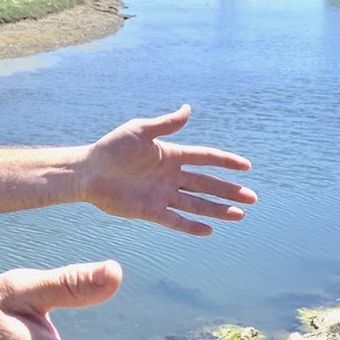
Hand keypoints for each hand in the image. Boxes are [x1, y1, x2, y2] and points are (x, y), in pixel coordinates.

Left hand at [79, 104, 254, 235]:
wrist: (88, 171)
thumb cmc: (111, 148)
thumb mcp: (140, 130)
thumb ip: (166, 124)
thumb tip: (189, 109)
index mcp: (171, 155)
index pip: (205, 158)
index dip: (225, 162)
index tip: (246, 166)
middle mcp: (170, 176)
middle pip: (206, 184)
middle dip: (229, 191)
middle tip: (252, 198)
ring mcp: (161, 194)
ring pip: (196, 204)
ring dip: (218, 210)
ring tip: (240, 215)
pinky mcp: (150, 210)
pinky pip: (175, 220)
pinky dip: (191, 226)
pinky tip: (209, 230)